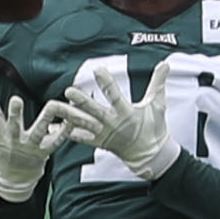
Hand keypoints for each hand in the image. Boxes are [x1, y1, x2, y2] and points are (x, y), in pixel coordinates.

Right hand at [0, 91, 72, 202]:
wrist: (13, 181)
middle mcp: (15, 141)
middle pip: (15, 126)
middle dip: (15, 114)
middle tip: (16, 99)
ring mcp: (31, 147)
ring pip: (40, 132)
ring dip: (47, 119)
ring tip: (52, 105)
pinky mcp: (45, 152)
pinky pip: (57, 141)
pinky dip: (65, 132)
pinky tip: (72, 119)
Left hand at [57, 62, 179, 180]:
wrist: (150, 154)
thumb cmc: (154, 127)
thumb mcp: (157, 104)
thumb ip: (158, 83)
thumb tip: (165, 63)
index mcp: (127, 113)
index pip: (115, 95)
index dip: (107, 83)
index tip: (98, 70)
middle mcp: (113, 124)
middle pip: (95, 111)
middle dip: (82, 102)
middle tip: (69, 91)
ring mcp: (104, 134)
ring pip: (84, 124)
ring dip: (70, 115)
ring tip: (56, 107)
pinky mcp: (98, 142)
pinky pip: (81, 138)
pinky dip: (68, 132)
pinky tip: (54, 127)